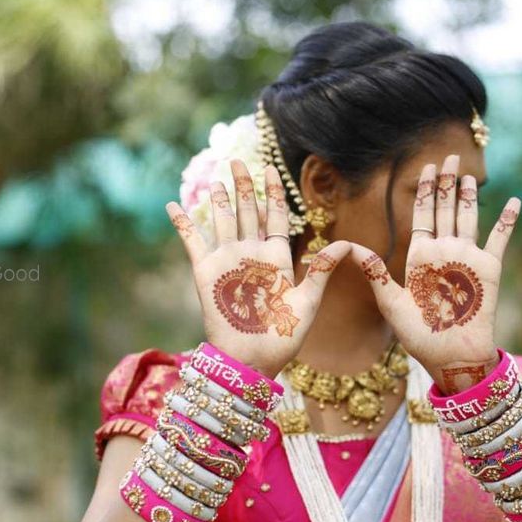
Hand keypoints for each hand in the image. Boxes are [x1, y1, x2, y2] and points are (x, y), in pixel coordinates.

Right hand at [167, 159, 349, 377]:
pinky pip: (192, 241)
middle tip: (239, 160)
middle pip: (247, 211)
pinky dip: (182, 223)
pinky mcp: (205, 272)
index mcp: (276, 259)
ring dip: (219, 199)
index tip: (271, 169)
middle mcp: (250, 255)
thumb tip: (348, 244)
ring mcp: (226, 261)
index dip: (273, 193)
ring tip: (216, 178)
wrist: (250, 361)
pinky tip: (172, 205)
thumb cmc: (282, 337)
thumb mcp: (307, 301)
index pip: (274, 217)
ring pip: (222, 220)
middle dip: (244, 186)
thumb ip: (323, 271)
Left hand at [349, 154, 520, 393]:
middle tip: (449, 157)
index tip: (424, 169)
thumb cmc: (419, 337)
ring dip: (469, 195)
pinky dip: (507, 220)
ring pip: (469, 217)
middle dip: (446, 183)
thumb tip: (351, 248)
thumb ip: (375, 274)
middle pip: (445, 209)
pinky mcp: (489, 269)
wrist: (451, 356)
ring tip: (470, 173)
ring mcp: (468, 258)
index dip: (423, 191)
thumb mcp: (391, 304)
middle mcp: (444, 252)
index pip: (421, 215)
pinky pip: (499, 239)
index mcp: (420, 257)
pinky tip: (514, 201)